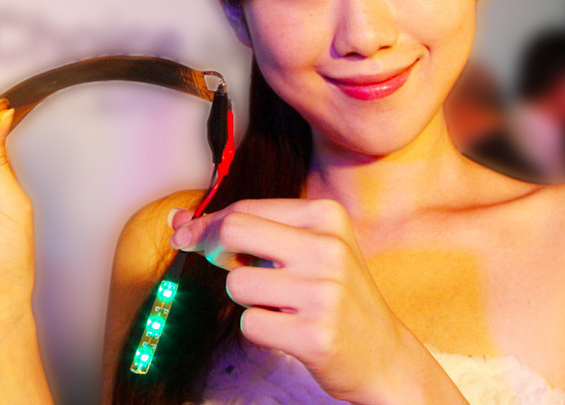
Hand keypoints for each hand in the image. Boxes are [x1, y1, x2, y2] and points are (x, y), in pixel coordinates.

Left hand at [169, 199, 406, 403]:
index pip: (246, 208)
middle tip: (220, 263)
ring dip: (247, 299)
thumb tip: (178, 218)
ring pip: (238, 284)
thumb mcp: (308, 249)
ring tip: (281, 304)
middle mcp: (328, 248)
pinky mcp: (315, 334)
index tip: (185, 233)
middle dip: (209, 245)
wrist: (385, 356)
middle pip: (234, 231)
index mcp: (326, 216)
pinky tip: (289, 330)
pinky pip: (251, 324)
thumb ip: (250, 230)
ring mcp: (324, 292)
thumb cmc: (336, 297)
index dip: (207, 223)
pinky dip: (260, 329)